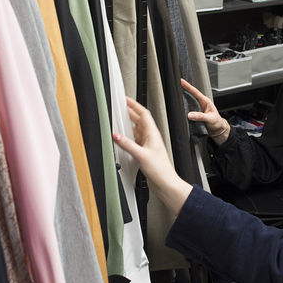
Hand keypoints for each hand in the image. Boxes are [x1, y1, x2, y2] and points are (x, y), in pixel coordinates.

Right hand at [114, 97, 192, 215]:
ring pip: (137, 130)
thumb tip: (116, 136)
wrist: (166, 183)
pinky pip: (135, 140)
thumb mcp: (141, 155)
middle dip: (130, 111)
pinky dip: (129, 136)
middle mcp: (151, 138)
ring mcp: (148, 145)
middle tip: (121, 106)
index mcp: (153, 134)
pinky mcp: (145, 153)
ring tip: (121, 118)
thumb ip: (127, 144)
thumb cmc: (161, 170)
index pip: (143, 114)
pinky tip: (124, 137)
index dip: (135, 105)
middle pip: (140, 120)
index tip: (126, 99)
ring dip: (130, 123)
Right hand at [180, 78, 229, 143]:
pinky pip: (187, 108)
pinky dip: (183, 106)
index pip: (195, 92)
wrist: (218, 130)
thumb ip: (200, 116)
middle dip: (182, 89)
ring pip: (188, 101)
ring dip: (182, 98)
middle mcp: (200, 103)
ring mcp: (197, 108)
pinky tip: (178, 105)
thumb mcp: (210, 119)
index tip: (181, 81)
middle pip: (190, 94)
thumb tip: (190, 115)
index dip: (188, 86)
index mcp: (205, 101)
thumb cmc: (217, 123)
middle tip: (175, 85)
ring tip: (174, 93)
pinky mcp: (195, 113)